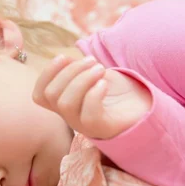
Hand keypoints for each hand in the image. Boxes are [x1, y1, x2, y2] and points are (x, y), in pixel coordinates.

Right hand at [33, 55, 152, 139]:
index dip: (46, 73)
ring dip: (81, 79)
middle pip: (51, 95)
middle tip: (92, 61)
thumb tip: (65, 59)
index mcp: (65, 104)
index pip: (39, 95)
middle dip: (69, 71)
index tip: (64, 56)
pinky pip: (89, 114)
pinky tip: (105, 83)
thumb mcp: (93, 75)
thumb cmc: (117, 92)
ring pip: (65, 104)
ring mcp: (84, 125)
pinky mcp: (102, 128)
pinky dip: (94, 94)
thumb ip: (76, 69)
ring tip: (100, 68)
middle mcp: (70, 117)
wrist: (144, 108)